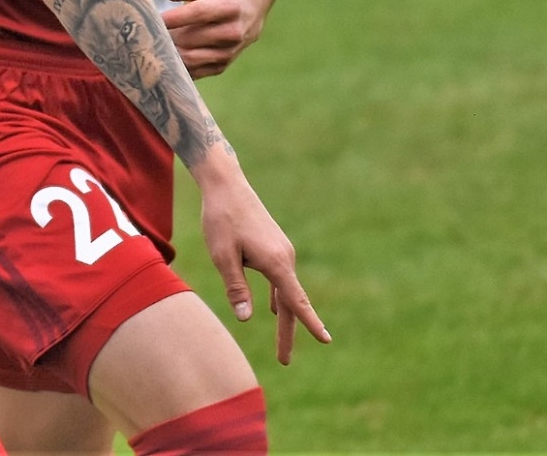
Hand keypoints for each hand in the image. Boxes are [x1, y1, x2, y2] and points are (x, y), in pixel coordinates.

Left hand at [162, 0, 264, 77]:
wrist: (247, 16)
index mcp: (228, 8)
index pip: (198, 13)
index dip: (175, 17)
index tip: (156, 19)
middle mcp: (231, 33)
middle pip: (191, 38)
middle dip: (168, 36)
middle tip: (151, 33)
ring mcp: (227, 53)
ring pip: (190, 58)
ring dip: (171, 53)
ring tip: (157, 44)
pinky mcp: (221, 67)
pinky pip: (194, 71)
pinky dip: (178, 66)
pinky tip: (167, 56)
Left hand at [198, 165, 329, 364]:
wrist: (226, 184)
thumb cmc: (221, 219)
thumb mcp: (223, 256)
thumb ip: (236, 288)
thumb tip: (247, 319)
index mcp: (276, 262)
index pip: (295, 300)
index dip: (310, 322)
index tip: (326, 340)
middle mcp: (285, 258)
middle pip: (289, 303)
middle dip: (288, 332)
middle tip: (284, 361)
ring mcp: (281, 251)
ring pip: (284, 291)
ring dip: (283, 317)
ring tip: (282, 345)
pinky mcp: (274, 246)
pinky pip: (279, 279)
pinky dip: (278, 296)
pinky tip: (271, 308)